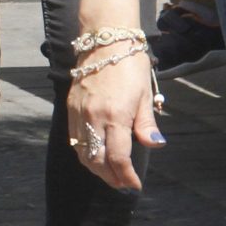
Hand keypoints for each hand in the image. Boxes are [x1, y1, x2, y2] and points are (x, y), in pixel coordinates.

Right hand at [68, 42, 161, 192]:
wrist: (104, 41)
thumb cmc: (130, 66)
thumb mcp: (145, 94)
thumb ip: (146, 124)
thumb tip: (155, 145)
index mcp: (115, 115)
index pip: (118, 158)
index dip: (127, 176)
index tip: (135, 184)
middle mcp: (93, 117)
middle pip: (97, 160)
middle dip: (111, 177)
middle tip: (123, 184)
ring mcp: (79, 112)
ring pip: (82, 152)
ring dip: (96, 168)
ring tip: (110, 174)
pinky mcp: (70, 107)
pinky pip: (74, 138)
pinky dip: (84, 152)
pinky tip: (95, 155)